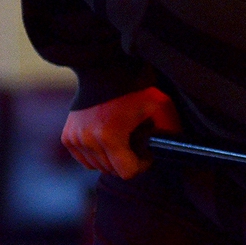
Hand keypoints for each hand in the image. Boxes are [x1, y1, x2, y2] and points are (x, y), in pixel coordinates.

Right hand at [61, 87, 180, 178]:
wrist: (104, 72)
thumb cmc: (134, 89)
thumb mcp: (160, 106)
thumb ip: (170, 129)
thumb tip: (178, 148)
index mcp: (109, 137)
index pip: (126, 173)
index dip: (141, 165)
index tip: (145, 153)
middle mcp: (88, 140)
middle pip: (112, 171)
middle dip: (127, 162)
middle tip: (136, 145)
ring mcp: (74, 139)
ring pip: (97, 167)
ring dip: (111, 159)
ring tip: (122, 141)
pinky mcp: (67, 137)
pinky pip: (84, 159)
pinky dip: (96, 155)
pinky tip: (108, 141)